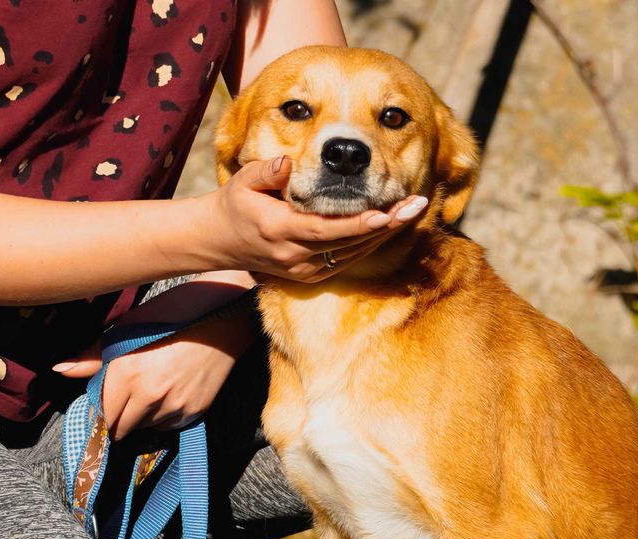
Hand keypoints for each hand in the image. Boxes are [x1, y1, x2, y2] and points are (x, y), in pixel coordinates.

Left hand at [55, 316, 249, 440]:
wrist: (224, 317)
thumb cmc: (173, 316)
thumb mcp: (129, 329)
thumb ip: (94, 355)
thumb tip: (59, 369)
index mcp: (126, 371)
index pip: (103, 411)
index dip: (104, 404)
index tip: (111, 395)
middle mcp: (148, 395)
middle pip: (121, 427)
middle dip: (120, 416)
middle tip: (130, 395)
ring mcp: (173, 406)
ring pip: (145, 427)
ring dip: (143, 416)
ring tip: (154, 389)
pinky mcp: (194, 411)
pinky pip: (169, 425)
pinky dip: (165, 416)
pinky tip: (172, 392)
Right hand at [205, 156, 428, 281]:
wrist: (220, 242)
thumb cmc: (236, 204)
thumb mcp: (242, 181)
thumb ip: (266, 171)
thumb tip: (287, 162)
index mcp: (279, 230)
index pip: (325, 230)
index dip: (357, 225)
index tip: (385, 214)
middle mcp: (295, 256)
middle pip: (348, 243)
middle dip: (386, 225)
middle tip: (417, 205)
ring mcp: (305, 270)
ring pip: (354, 254)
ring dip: (386, 234)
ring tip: (414, 210)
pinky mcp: (312, 276)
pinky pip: (348, 259)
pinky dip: (371, 242)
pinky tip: (393, 224)